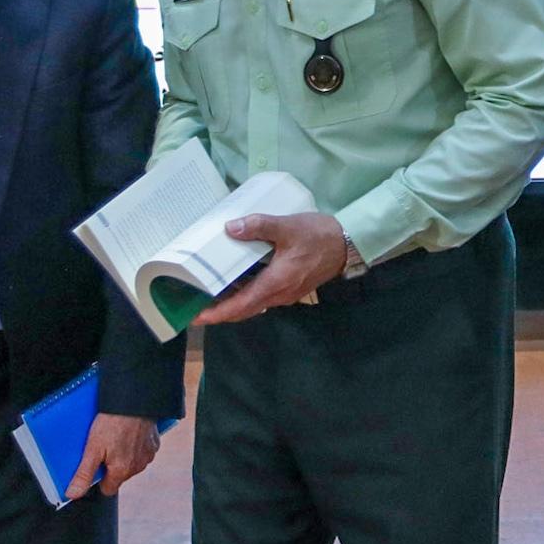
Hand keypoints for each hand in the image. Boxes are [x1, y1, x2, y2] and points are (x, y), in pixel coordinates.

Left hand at [66, 413, 161, 498]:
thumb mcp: (92, 448)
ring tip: (115, 437)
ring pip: (131, 463)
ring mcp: (147, 455)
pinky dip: (135, 446)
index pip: (108, 489)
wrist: (134, 401)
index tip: (94, 466)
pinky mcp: (154, 444)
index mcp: (121, 471)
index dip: (98, 480)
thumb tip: (73, 494)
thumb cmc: (113, 422)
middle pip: (119, 476)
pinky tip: (128, 433)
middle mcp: (137, 467)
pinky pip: (142, 451)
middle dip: (111, 466)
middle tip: (102, 447)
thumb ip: (83, 474)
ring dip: (124, 455)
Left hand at [194, 209, 349, 325]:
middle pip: (244, 310)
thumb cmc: (318, 236)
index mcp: (275, 283)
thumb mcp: (287, 226)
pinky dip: (246, 293)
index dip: (218, 313)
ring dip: (233, 302)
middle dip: (220, 311)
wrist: (347, 244)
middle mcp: (279, 294)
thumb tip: (230, 228)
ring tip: (211, 293)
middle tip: (196, 306)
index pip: (241, 306)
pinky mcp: (290, 288)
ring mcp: (286, 293)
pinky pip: (263, 296)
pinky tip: (237, 280)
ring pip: (253, 304)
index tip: (197, 317)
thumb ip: (258, 226)